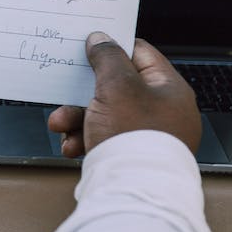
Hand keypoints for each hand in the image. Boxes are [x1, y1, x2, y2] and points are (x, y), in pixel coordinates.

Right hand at [48, 32, 200, 157]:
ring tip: (61, 124)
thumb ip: (107, 57)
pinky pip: (103, 138)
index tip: (88, 46)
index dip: (112, 48)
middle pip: (116, 88)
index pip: (140, 55)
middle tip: (65, 89)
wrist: (133, 192)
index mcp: (170, 90)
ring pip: (104, 115)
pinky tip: (72, 145)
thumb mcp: (117, 86)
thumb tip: (101, 39)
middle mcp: (163, 112)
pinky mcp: (131, 156)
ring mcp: (148, 136)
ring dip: (77, 117)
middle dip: (84, 92)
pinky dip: (84, 138)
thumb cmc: (134, 137)